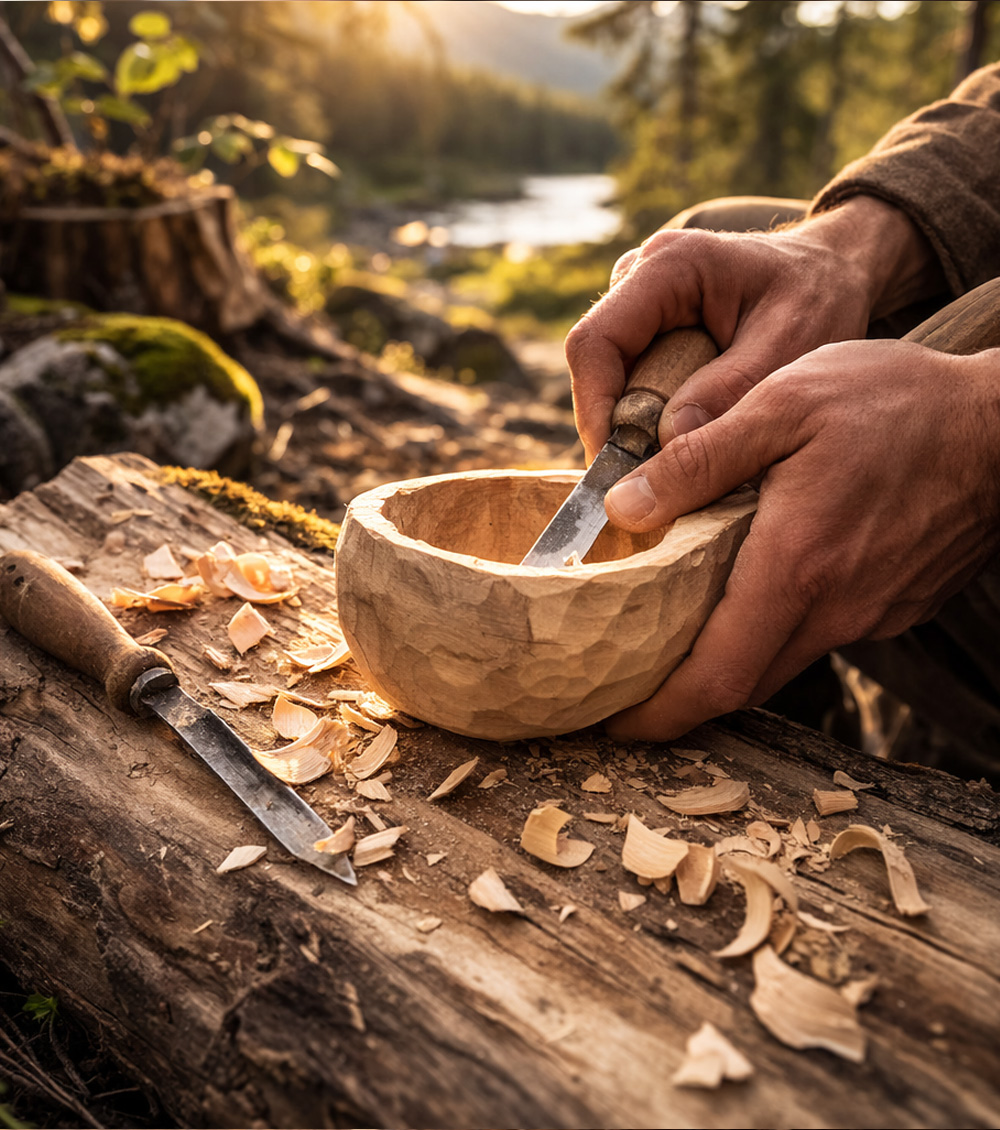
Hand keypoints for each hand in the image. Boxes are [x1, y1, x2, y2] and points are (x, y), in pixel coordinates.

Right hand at [566, 197, 943, 463]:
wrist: (837, 274)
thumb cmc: (820, 299)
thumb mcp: (791, 346)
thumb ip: (731, 391)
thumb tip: (669, 443)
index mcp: (669, 266)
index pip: (596, 341)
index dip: (593, 408)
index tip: (617, 466)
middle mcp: (641, 277)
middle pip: (597, 363)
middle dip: (616, 425)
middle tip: (651, 479)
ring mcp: (640, 302)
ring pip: (610, 376)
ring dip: (633, 424)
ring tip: (674, 464)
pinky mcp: (648, 326)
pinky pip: (630, 380)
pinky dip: (649, 417)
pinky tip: (683, 442)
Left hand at [601, 339, 999, 740]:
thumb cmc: (897, 403)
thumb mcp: (783, 404)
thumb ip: (698, 459)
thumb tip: (624, 507)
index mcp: (796, 566)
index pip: (717, 676)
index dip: (662, 713)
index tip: (617, 723)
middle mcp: (835, 608)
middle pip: (743, 683)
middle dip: (681, 699)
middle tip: (627, 685)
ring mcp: (870, 612)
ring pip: (780, 661)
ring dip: (725, 663)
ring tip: (672, 640)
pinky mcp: (893, 603)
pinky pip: (818, 633)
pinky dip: (771, 631)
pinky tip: (749, 592)